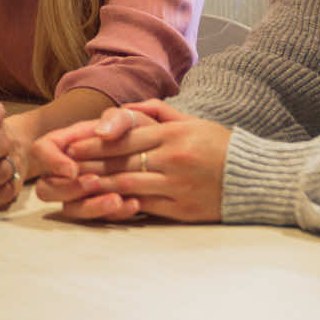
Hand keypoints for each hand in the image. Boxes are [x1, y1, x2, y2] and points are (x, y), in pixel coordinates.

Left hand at [31, 99, 227, 222]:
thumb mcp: (190, 121)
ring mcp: (176, 185)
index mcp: (171, 134)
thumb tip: (125, 109)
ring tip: (75, 184)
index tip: (69, 143)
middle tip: (62, 165)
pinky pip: (147, 206)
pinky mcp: (182, 209)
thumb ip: (156, 112)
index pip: (124, 136)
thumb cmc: (219, 146)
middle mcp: (171, 157)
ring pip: (128, 184)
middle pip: (120, 161)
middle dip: (88, 163)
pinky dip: (123, 204)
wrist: (257, 178)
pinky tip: (104, 203)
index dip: (93, 141)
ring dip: (99, 185)